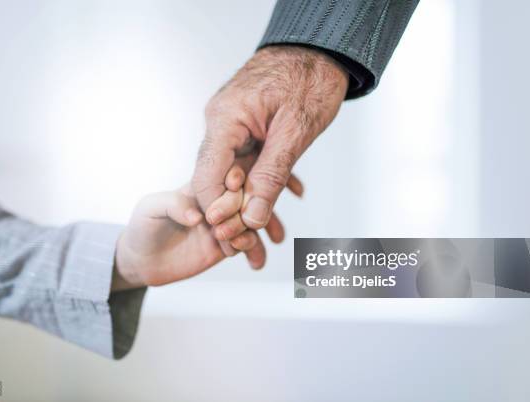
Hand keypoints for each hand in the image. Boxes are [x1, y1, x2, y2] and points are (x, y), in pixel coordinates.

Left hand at [112, 168, 256, 288]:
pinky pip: (248, 244)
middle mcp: (217, 203)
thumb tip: (197, 215)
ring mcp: (224, 224)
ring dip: (253, 230)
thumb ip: (172, 205)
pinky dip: (254, 249)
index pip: (226, 176)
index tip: (233, 188)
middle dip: (244, 208)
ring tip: (239, 243)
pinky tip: (248, 257)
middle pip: (245, 197)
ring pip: (251, 220)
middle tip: (229, 226)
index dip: (234, 179)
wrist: (141, 261)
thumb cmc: (142, 227)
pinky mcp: (226, 246)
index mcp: (202, 186)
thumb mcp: (150, 208)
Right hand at [192, 45, 348, 252]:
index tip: (235, 240)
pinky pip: (251, 159)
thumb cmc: (311, 79)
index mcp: (225, 119)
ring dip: (254, 201)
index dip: (218, 211)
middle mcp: (221, 121)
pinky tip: (294, 195)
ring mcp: (232, 122)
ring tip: (275, 234)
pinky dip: (267, 179)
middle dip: (236, 214)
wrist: (321, 49)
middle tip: (253, 247)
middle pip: (218, 178)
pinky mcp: (246, 125)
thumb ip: (272, 176)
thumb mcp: (296, 132)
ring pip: (236, 172)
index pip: (207, 176)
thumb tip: (251, 218)